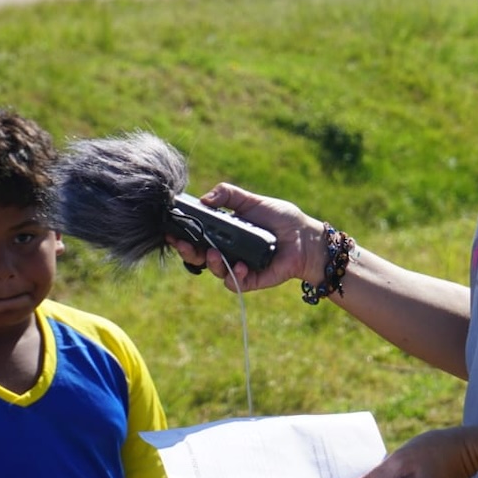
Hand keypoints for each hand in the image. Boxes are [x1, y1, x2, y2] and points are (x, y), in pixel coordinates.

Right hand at [165, 183, 321, 292]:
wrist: (305, 238)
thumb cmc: (280, 218)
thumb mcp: (252, 201)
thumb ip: (228, 195)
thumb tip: (204, 199)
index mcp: (224, 233)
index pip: (197, 237)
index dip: (182, 235)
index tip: (172, 230)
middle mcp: (227, 252)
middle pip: (198, 256)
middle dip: (187, 251)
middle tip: (183, 243)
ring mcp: (238, 267)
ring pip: (215, 271)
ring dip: (211, 263)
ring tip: (213, 253)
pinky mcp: (252, 280)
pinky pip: (235, 283)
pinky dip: (235, 276)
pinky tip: (241, 266)